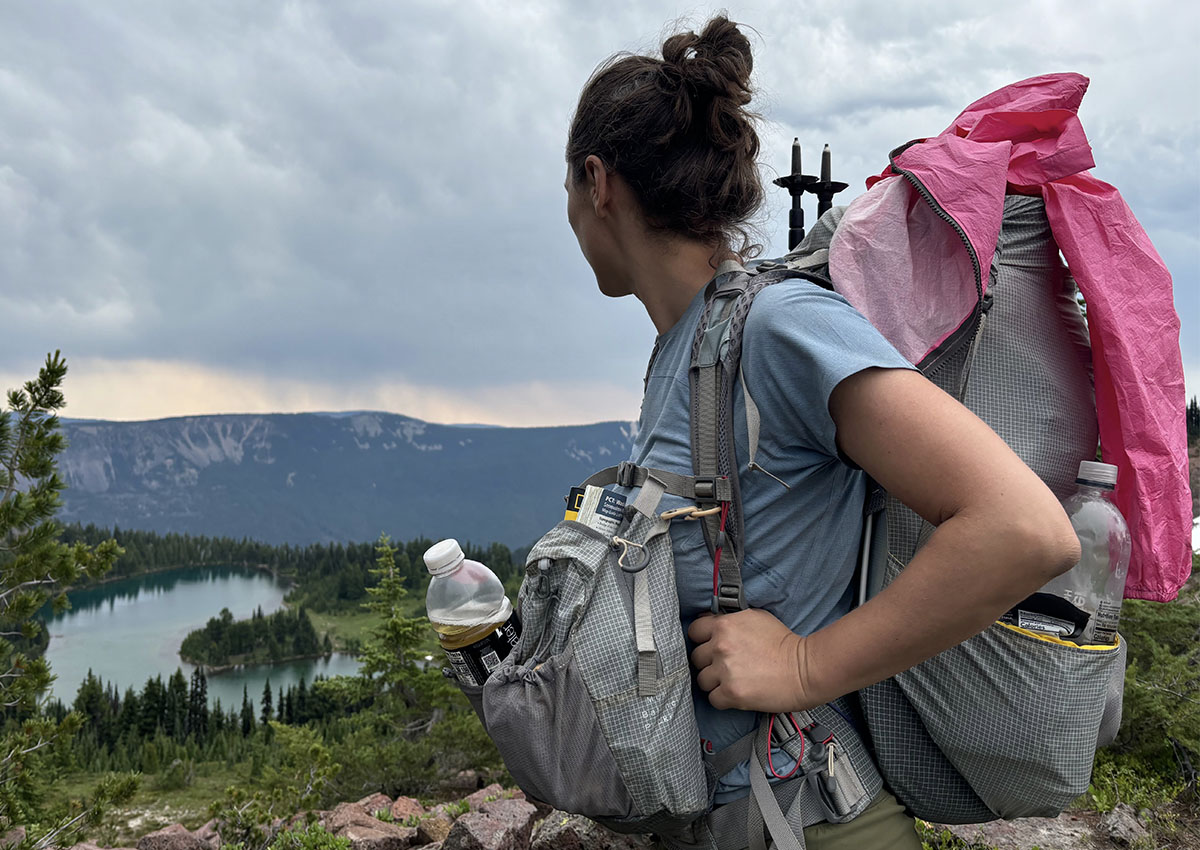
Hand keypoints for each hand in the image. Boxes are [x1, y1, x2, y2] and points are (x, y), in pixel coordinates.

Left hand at [687, 609, 814, 712]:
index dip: (702, 640)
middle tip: (725, 666)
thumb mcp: (755, 617)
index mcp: (724, 625)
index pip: (694, 631)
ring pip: (702, 680)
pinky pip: (713, 699)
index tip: (710, 646)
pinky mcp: (732, 693)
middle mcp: (721, 646)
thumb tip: (709, 620)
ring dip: (714, 682)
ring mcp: (725, 670)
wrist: (805, 669)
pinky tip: (737, 693)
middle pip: (696, 658)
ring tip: (733, 681)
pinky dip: (723, 699)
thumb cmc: (783, 643)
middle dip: (708, 663)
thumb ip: (730, 619)